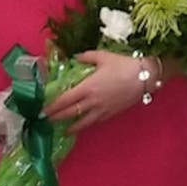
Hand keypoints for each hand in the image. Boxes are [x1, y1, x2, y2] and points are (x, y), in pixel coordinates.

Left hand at [44, 51, 162, 133]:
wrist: (145, 77)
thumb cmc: (123, 65)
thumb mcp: (103, 56)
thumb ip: (86, 56)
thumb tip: (75, 58)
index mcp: (87, 87)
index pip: (64, 100)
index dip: (51, 107)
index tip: (41, 110)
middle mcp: (92, 102)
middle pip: (69, 113)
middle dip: (55, 118)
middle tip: (45, 120)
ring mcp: (101, 110)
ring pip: (82, 123)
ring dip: (70, 126)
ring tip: (62, 129)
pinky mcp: (111, 114)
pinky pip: (94, 122)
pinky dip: (85, 125)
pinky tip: (82, 125)